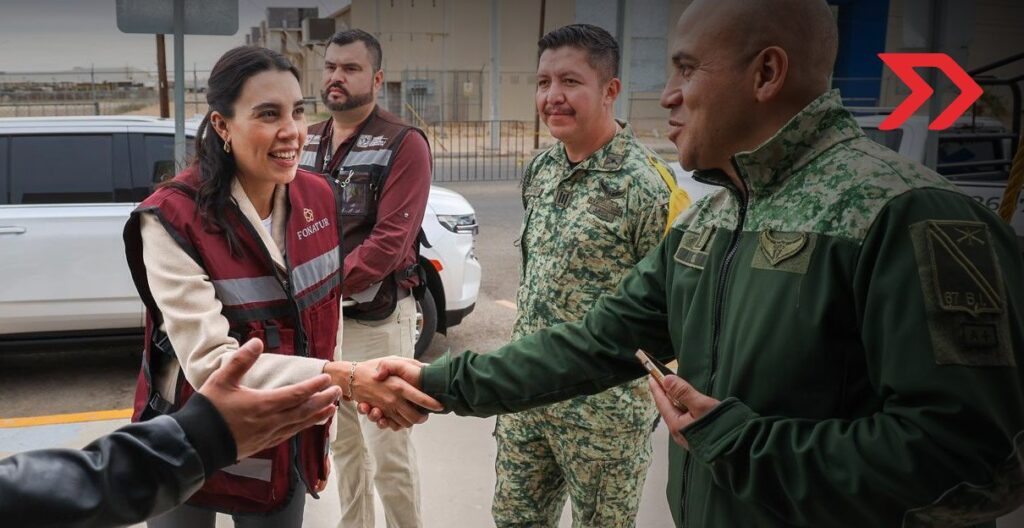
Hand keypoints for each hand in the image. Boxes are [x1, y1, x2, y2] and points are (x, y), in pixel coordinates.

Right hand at [199, 338, 341, 458]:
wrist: (197, 443)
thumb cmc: (209, 410)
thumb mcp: (221, 380)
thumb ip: (240, 360)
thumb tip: (257, 342)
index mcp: (263, 404)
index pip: (296, 394)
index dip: (313, 387)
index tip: (327, 379)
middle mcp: (270, 422)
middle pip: (304, 410)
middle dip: (323, 400)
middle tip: (338, 391)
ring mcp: (268, 435)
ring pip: (299, 424)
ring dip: (317, 415)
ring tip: (332, 409)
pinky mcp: (263, 444)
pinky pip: (289, 434)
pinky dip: (303, 427)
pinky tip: (307, 424)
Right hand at [350, 357, 441, 429]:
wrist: (350, 378)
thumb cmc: (372, 367)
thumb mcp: (391, 360)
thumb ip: (408, 364)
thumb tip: (424, 367)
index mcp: (399, 386)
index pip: (421, 398)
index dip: (433, 404)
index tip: (441, 406)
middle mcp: (393, 400)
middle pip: (415, 417)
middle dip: (423, 417)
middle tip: (425, 413)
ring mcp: (385, 409)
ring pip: (405, 424)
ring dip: (410, 422)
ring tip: (412, 414)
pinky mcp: (378, 414)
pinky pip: (390, 425)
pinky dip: (395, 424)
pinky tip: (396, 417)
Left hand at [648, 375, 719, 448]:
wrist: (736, 448)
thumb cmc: (720, 428)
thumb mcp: (701, 405)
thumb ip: (683, 392)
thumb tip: (666, 380)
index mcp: (676, 424)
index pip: (661, 402)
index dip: (656, 388)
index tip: (651, 376)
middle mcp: (678, 432)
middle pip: (668, 408)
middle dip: (665, 394)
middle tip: (662, 380)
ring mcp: (686, 437)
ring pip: (676, 414)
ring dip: (675, 401)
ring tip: (675, 390)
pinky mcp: (695, 438)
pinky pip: (684, 419)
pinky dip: (683, 408)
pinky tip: (688, 404)